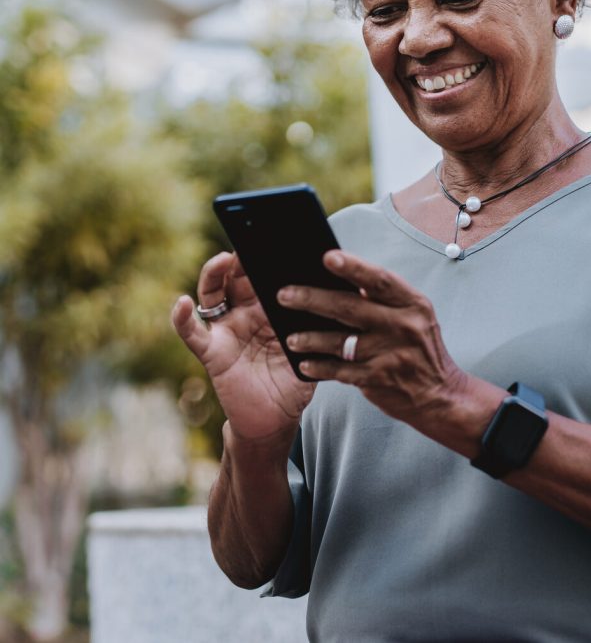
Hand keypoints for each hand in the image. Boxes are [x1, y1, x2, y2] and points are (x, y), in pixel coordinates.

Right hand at [171, 252, 314, 442]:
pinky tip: (183, 303)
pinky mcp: (212, 352)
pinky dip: (183, 318)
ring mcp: (227, 330)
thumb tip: (345, 292)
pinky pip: (193, 333)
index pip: (265, 273)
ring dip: (213, 274)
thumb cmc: (296, 378)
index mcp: (270, 307)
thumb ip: (320, 322)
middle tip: (250, 239)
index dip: (268, 255)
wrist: (276, 419)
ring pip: (212, 294)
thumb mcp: (314, 346)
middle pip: (237, 276)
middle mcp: (245, 313)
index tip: (277, 235)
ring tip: (221, 261)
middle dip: (242, 256)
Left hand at [276, 250, 466, 427]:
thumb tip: (342, 277)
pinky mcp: (378, 379)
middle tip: (284, 295)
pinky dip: (320, 367)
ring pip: (340, 342)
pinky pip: (340, 371)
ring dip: (310, 338)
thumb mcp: (414, 316)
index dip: (354, 267)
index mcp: (413, 303)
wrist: (440, 395)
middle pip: (350, 307)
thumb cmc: (419, 347)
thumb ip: (384, 299)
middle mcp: (403, 325)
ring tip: (290, 338)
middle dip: (312, 299)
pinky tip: (304, 364)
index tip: (327, 256)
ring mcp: (390, 354)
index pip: (380, 280)